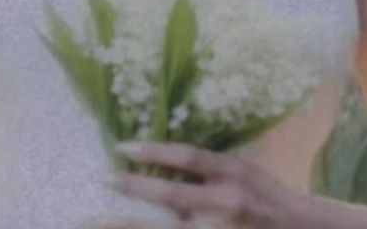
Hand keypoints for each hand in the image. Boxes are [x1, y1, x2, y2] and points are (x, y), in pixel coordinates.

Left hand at [89, 140, 303, 228]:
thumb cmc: (271, 196)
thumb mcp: (242, 170)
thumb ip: (208, 169)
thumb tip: (162, 164)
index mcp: (232, 173)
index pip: (188, 157)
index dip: (155, 150)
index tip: (121, 146)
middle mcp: (226, 203)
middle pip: (173, 196)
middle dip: (134, 188)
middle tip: (101, 178)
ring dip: (130, 225)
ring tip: (95, 220)